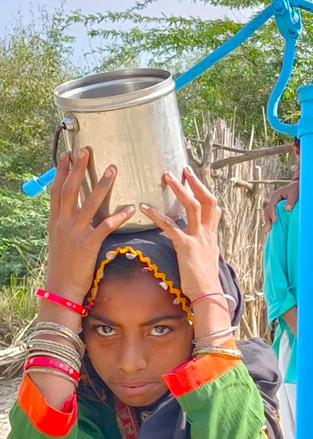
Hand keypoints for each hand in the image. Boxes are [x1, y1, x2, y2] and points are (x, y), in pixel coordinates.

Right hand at [44, 149, 136, 300]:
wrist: (62, 288)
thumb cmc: (65, 264)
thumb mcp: (60, 239)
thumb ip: (66, 222)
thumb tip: (72, 210)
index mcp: (55, 221)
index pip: (57, 190)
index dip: (61, 171)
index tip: (67, 154)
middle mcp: (63, 223)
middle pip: (70, 190)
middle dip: (78, 169)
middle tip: (87, 150)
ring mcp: (75, 233)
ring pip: (88, 204)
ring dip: (102, 185)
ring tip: (112, 169)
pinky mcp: (89, 245)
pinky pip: (105, 226)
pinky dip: (118, 216)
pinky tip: (130, 208)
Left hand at [140, 167, 223, 301]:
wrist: (207, 294)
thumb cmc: (203, 281)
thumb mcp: (205, 259)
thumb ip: (199, 246)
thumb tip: (192, 242)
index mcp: (212, 235)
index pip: (214, 207)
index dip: (205, 191)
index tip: (194, 179)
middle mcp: (208, 233)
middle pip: (207, 200)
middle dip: (195, 183)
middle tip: (182, 169)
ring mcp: (198, 238)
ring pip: (193, 206)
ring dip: (179, 190)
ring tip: (166, 177)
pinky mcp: (186, 246)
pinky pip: (171, 226)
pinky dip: (157, 214)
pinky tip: (144, 207)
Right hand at [263, 180, 298, 225]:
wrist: (297, 185)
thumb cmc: (296, 189)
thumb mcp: (294, 193)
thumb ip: (291, 201)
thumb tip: (287, 209)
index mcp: (276, 195)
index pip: (271, 205)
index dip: (272, 214)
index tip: (275, 221)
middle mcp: (273, 198)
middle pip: (267, 209)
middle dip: (268, 218)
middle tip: (269, 227)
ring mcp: (274, 201)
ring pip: (268, 211)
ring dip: (268, 219)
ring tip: (269, 228)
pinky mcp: (276, 204)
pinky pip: (271, 211)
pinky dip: (271, 217)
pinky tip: (273, 224)